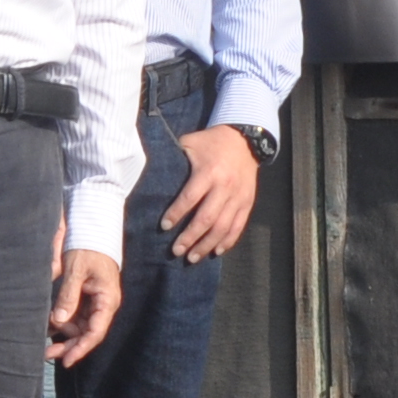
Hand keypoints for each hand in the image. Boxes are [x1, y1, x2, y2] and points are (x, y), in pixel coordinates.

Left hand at [49, 246, 122, 364]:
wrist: (93, 231)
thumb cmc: (88, 248)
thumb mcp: (76, 270)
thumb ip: (68, 295)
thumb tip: (58, 321)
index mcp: (107, 300)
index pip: (95, 332)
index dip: (81, 348)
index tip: (66, 360)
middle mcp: (103, 305)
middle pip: (87, 333)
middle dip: (69, 346)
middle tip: (47, 354)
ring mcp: (94, 303)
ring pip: (79, 327)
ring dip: (63, 335)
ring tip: (44, 344)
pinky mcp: (85, 299)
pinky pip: (74, 316)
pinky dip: (62, 323)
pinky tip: (48, 328)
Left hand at [162, 126, 260, 263]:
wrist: (245, 139)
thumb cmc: (211, 142)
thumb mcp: (190, 143)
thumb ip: (174, 157)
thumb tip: (150, 172)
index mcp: (209, 172)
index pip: (190, 197)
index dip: (176, 214)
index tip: (164, 227)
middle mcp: (224, 186)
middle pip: (206, 218)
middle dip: (190, 237)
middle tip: (176, 250)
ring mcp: (238, 197)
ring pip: (222, 227)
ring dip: (207, 245)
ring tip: (192, 258)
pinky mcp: (247, 202)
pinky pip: (238, 226)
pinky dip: (228, 241)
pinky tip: (216, 252)